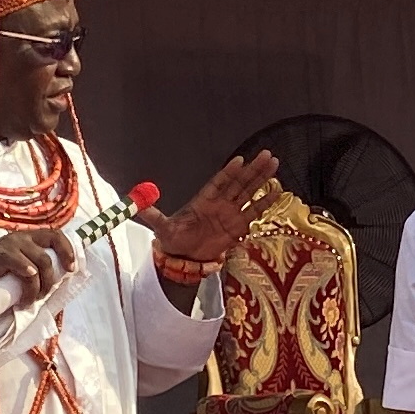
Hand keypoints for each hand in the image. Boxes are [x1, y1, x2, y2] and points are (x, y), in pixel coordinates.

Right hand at [0, 225, 77, 310]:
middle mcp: (21, 237)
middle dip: (57, 269)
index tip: (72, 269)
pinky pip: (25, 267)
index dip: (68, 250)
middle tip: (49, 290)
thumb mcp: (19, 269)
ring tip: (30, 300)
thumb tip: (57, 278)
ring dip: (41, 286)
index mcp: (28, 238)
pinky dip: (29, 283)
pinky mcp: (1, 254)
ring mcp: (11, 244)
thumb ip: (35, 267)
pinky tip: (23, 297)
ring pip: (41, 262)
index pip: (56, 235)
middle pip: (52, 245)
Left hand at [137, 151, 281, 277]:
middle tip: (266, 155)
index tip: (239, 160)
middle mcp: (219, 204)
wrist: (184, 258)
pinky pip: (254, 212)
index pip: (219, 183)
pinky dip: (265, 202)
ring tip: (274, 164)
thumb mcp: (162, 228)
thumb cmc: (173, 240)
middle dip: (253, 170)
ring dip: (261, 179)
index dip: (229, 172)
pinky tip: (277, 191)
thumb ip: (153, 216)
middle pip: (239, 183)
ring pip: (249, 193)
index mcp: (203, 201)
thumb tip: (137, 206)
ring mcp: (230, 214)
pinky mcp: (237, 227)